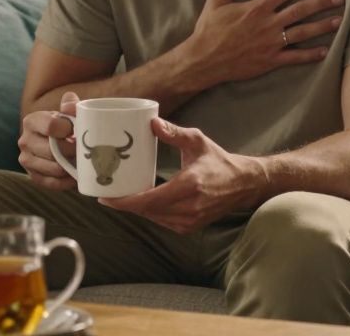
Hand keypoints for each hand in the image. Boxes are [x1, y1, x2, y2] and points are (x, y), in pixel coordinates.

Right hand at [18, 91, 79, 190]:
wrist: (60, 140)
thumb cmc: (67, 124)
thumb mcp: (70, 112)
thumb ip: (71, 105)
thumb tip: (69, 101)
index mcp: (32, 121)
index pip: (51, 126)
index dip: (69, 130)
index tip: (78, 131)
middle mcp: (25, 140)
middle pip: (52, 150)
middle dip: (72, 152)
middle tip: (85, 150)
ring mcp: (26, 160)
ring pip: (52, 168)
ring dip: (70, 167)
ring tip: (83, 162)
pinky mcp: (33, 176)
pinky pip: (50, 183)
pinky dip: (66, 182)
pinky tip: (76, 177)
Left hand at [99, 118, 264, 233]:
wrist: (243, 184)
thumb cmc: (219, 161)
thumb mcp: (198, 141)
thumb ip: (174, 133)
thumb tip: (151, 123)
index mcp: (190, 185)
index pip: (149, 200)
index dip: (124, 202)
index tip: (106, 198)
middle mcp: (190, 207)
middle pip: (147, 211)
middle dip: (125, 204)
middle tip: (108, 193)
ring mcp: (191, 220)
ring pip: (153, 218)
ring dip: (137, 209)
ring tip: (122, 196)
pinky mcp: (190, 227)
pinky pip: (162, 221)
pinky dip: (151, 213)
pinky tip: (143, 202)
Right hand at [172, 0, 344, 87]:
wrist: (202, 60)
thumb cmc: (209, 29)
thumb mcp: (217, 0)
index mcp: (256, 8)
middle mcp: (267, 24)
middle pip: (301, 10)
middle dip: (322, 2)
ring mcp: (270, 43)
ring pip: (302, 33)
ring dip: (322, 26)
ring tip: (339, 20)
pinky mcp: (270, 61)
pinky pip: (295, 57)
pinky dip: (310, 54)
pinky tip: (325, 51)